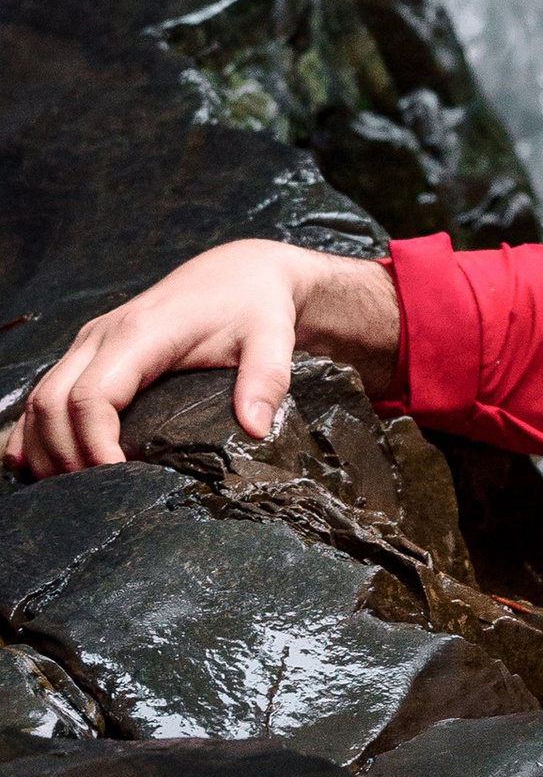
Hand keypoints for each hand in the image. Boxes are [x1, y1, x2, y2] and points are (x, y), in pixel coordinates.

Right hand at [4, 241, 402, 475]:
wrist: (240, 274)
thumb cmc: (255, 308)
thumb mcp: (272, 339)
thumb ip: (266, 380)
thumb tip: (254, 429)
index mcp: (140, 333)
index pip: (92, 397)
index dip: (93, 447)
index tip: (117, 484)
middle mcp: (101, 336)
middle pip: (53, 404)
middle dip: (65, 459)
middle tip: (96, 502)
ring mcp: (89, 344)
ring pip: (39, 401)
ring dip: (46, 451)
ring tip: (75, 496)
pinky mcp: (88, 354)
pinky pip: (45, 395)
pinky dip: (36, 433)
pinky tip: (43, 468)